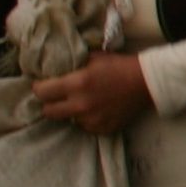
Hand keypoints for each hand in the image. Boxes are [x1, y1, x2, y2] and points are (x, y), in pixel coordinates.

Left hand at [28, 53, 153, 133]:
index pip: (41, 92)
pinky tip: (97, 108)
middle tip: (58, 96)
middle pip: (49, 111)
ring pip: (68, 119)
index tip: (43, 85)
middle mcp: (81, 105)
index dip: (39, 87)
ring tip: (84, 101)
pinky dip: (87, 118)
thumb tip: (52, 70)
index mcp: (76, 84)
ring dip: (71, 111)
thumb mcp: (92, 58)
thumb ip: (71, 65)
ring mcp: (92, 119)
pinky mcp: (103, 128)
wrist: (146, 82)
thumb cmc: (118, 65)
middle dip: (50, 102)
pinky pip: (85, 126)